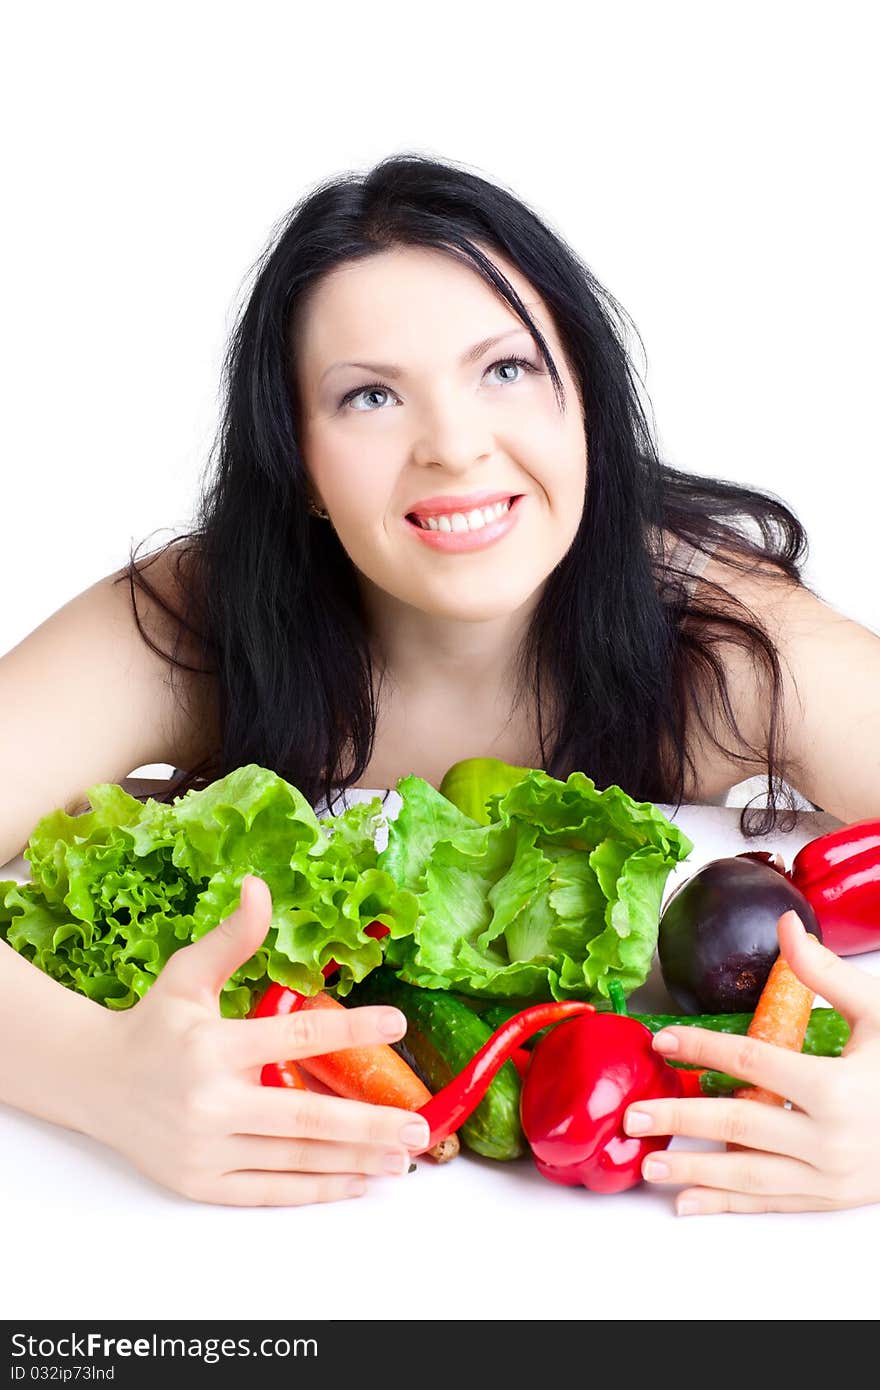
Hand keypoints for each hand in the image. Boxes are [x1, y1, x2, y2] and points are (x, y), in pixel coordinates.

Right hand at [90, 875, 429, 1205]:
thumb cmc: (152, 1024)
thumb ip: (233, 938)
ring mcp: (206, 1148)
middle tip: (420, 1129)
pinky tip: (357, 1183)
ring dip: (355, 1161)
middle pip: (306, 1116)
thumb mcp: (188, 974)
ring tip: (402, 1159)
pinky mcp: (201, 1183)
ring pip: (295, 1158)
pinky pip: (270, 1190)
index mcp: (212, 1045)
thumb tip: (261, 886)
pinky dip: (317, 1190)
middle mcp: (210, 1102)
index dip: (351, 1028)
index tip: (398, 1024)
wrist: (93, 1083)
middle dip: (369, 1125)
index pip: (296, 1037)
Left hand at [623, 910, 879, 1213]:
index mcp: (836, 1088)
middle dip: (683, 1119)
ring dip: (695, 1172)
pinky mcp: (829, 1197)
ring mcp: (829, 1176)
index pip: (753, 1062)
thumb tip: (787, 927)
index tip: (664, 1039)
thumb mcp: (879, 1013)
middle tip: (635, 1114)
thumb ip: (827, 975)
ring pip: (749, 1175)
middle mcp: (829, 1139)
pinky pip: (771, 1202)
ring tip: (648, 1164)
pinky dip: (727, 1205)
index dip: (703, 1050)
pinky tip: (689, 1202)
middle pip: (740, 1125)